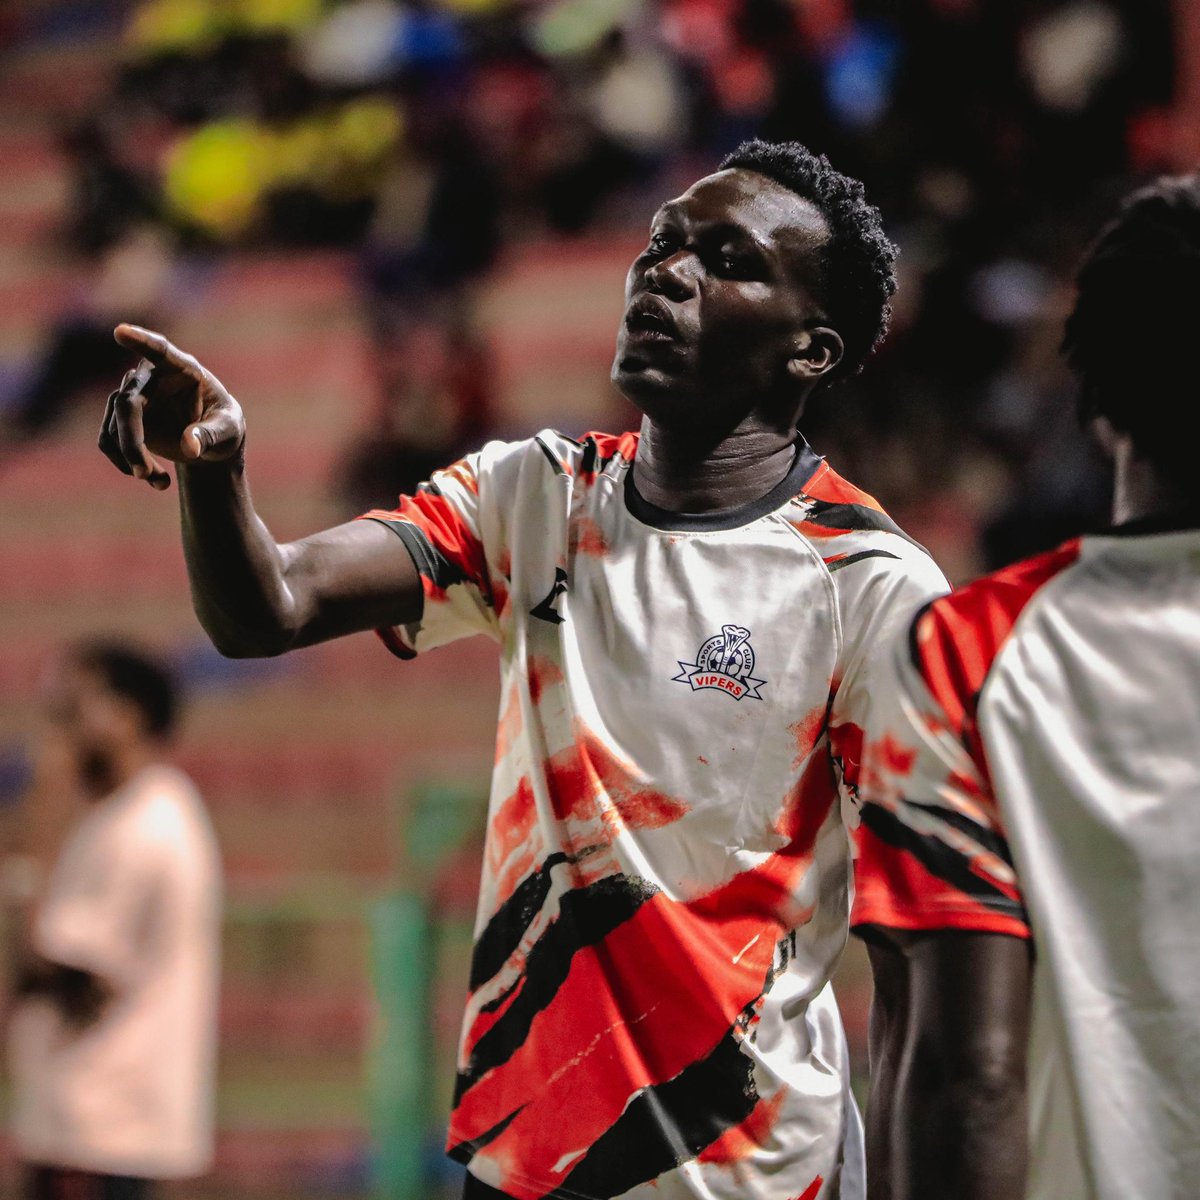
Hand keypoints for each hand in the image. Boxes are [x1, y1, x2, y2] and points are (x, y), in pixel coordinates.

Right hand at [99, 324, 244, 489]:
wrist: (212, 443)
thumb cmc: (225, 427)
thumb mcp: (229, 431)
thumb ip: (210, 434)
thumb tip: (188, 446)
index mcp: (184, 368)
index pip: (160, 350)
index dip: (141, 341)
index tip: (120, 332)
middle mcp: (153, 377)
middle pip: (127, 402)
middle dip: (131, 440)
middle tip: (143, 472)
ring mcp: (135, 396)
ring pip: (114, 425)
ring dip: (131, 457)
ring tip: (161, 483)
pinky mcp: (124, 419)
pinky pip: (110, 440)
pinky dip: (125, 462)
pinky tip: (154, 480)